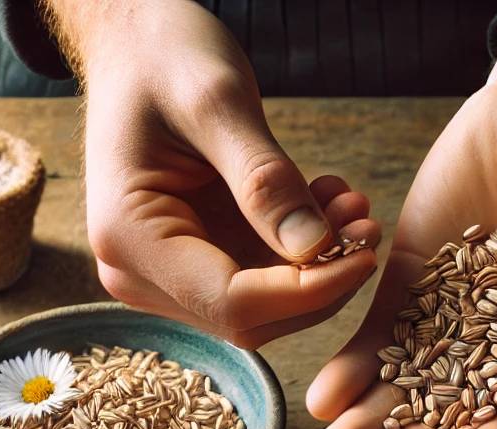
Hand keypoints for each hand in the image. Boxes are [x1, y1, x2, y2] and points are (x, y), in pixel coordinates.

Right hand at [46, 0, 379, 347]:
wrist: (132, 44)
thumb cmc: (161, 55)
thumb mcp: (217, 102)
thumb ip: (266, 181)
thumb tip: (318, 249)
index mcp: (130, 240)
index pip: (231, 301)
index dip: (306, 290)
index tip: (366, 254)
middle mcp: (138, 272)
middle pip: (248, 317)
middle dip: (318, 281)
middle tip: (367, 226)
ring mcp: (164, 275)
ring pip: (260, 306)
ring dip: (317, 266)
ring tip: (352, 205)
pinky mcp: (191, 263)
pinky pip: (258, 279)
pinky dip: (301, 252)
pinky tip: (327, 203)